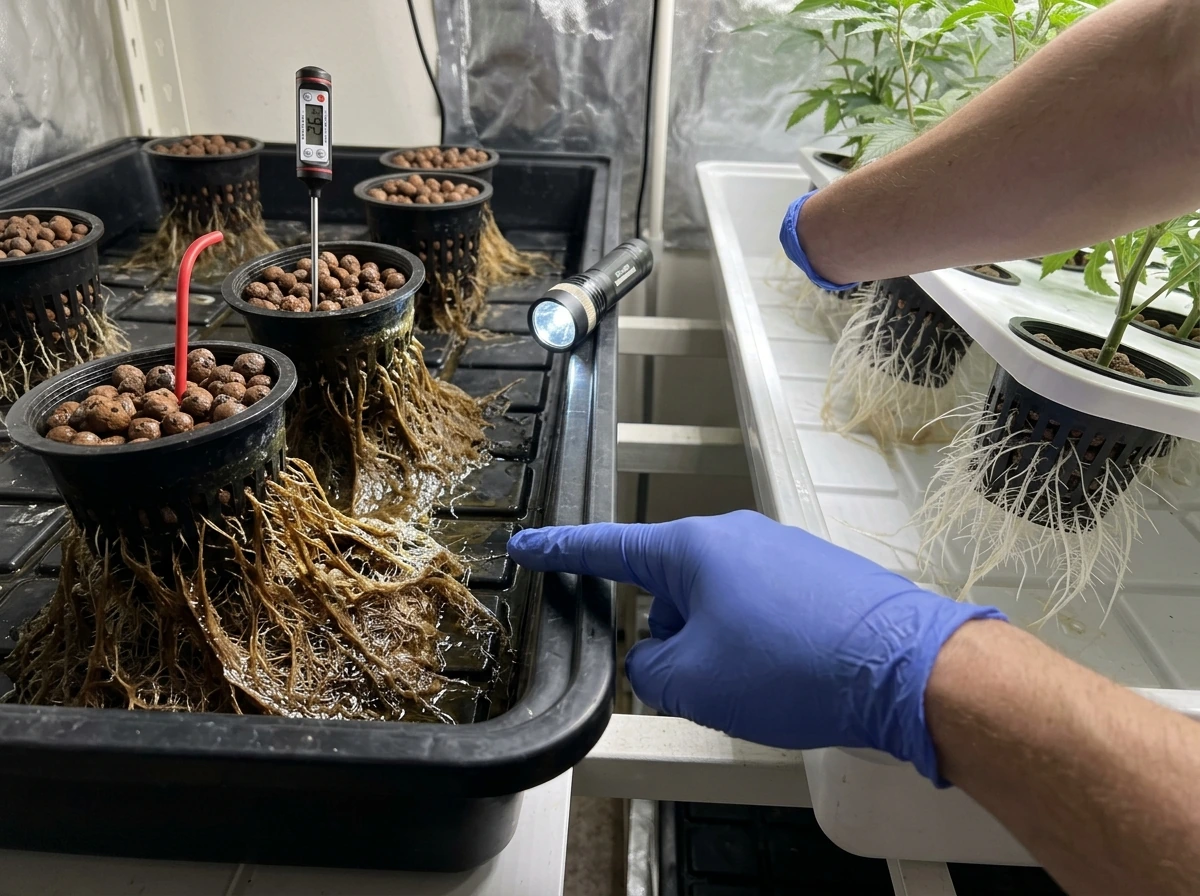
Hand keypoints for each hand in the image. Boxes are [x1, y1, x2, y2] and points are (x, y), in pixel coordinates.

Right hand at [508, 510, 1004, 782]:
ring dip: (719, 647)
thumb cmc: (794, 665)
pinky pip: (763, 610)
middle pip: (671, 590)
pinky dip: (760, 645)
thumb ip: (651, 671)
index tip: (530, 545)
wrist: (903, 666)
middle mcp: (734, 536)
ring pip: (719, 605)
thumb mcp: (694, 682)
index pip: (607, 548)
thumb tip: (661, 663)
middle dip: (672, 639)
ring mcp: (780, 550)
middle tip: (701, 684)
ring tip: (759, 686)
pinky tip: (788, 675)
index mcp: (692, 548)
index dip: (561, 551)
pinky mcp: (816, 574)